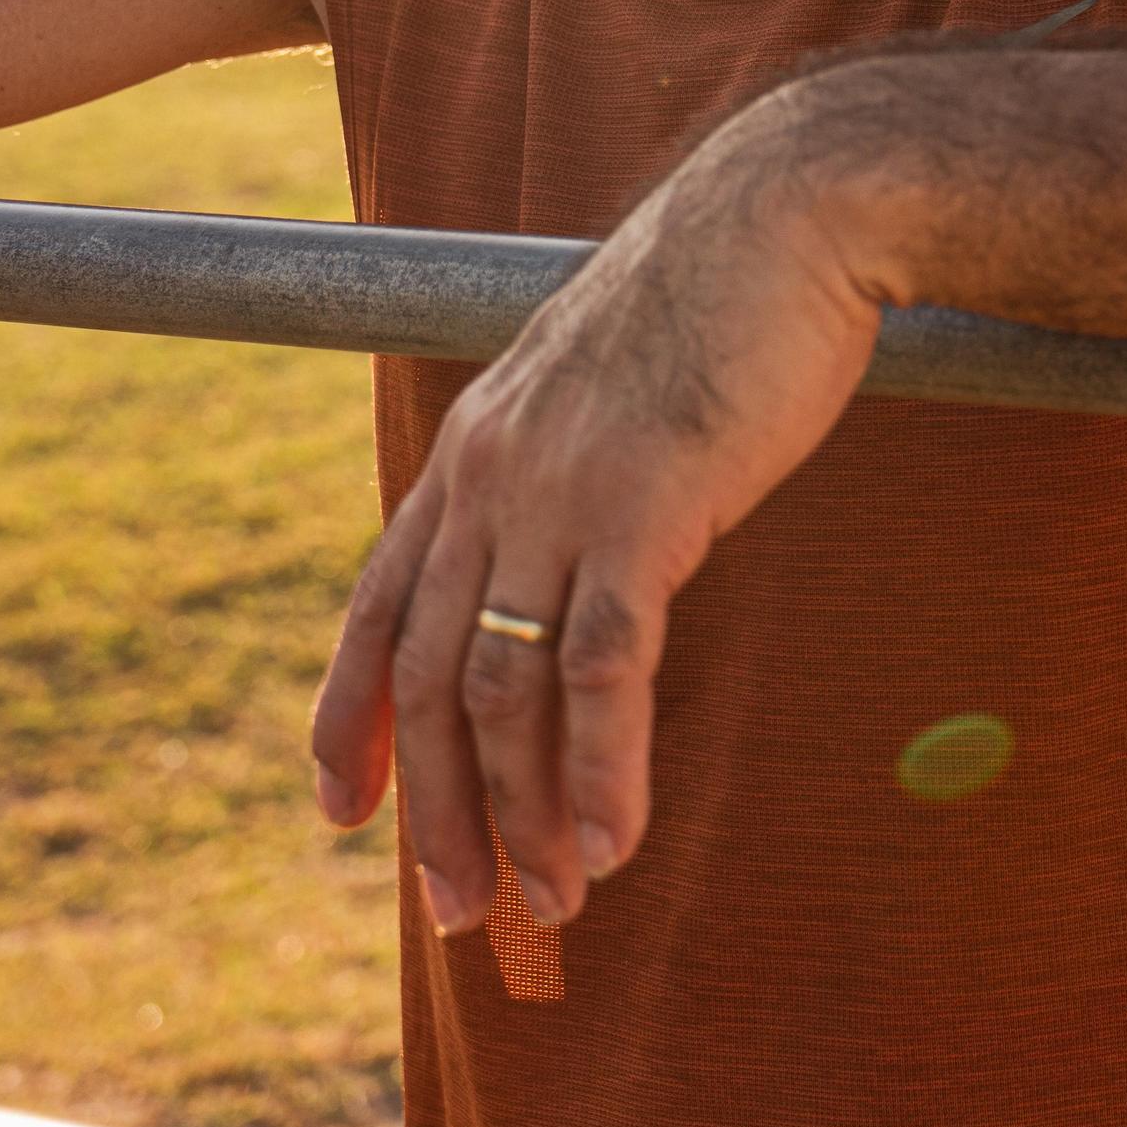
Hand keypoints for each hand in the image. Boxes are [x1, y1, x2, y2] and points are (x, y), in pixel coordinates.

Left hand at [308, 97, 893, 933]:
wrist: (786, 213)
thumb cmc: (717, 306)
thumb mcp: (607, 394)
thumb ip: (569, 473)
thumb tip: (575, 550)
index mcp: (473, 451)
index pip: (377, 606)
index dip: (348, 719)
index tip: (340, 814)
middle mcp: (491, 477)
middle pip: (427, 675)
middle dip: (437, 809)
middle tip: (463, 913)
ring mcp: (561, 492)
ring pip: (505, 689)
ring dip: (525, 811)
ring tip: (555, 899)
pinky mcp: (646, 506)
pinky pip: (604, 667)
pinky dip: (601, 766)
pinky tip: (615, 838)